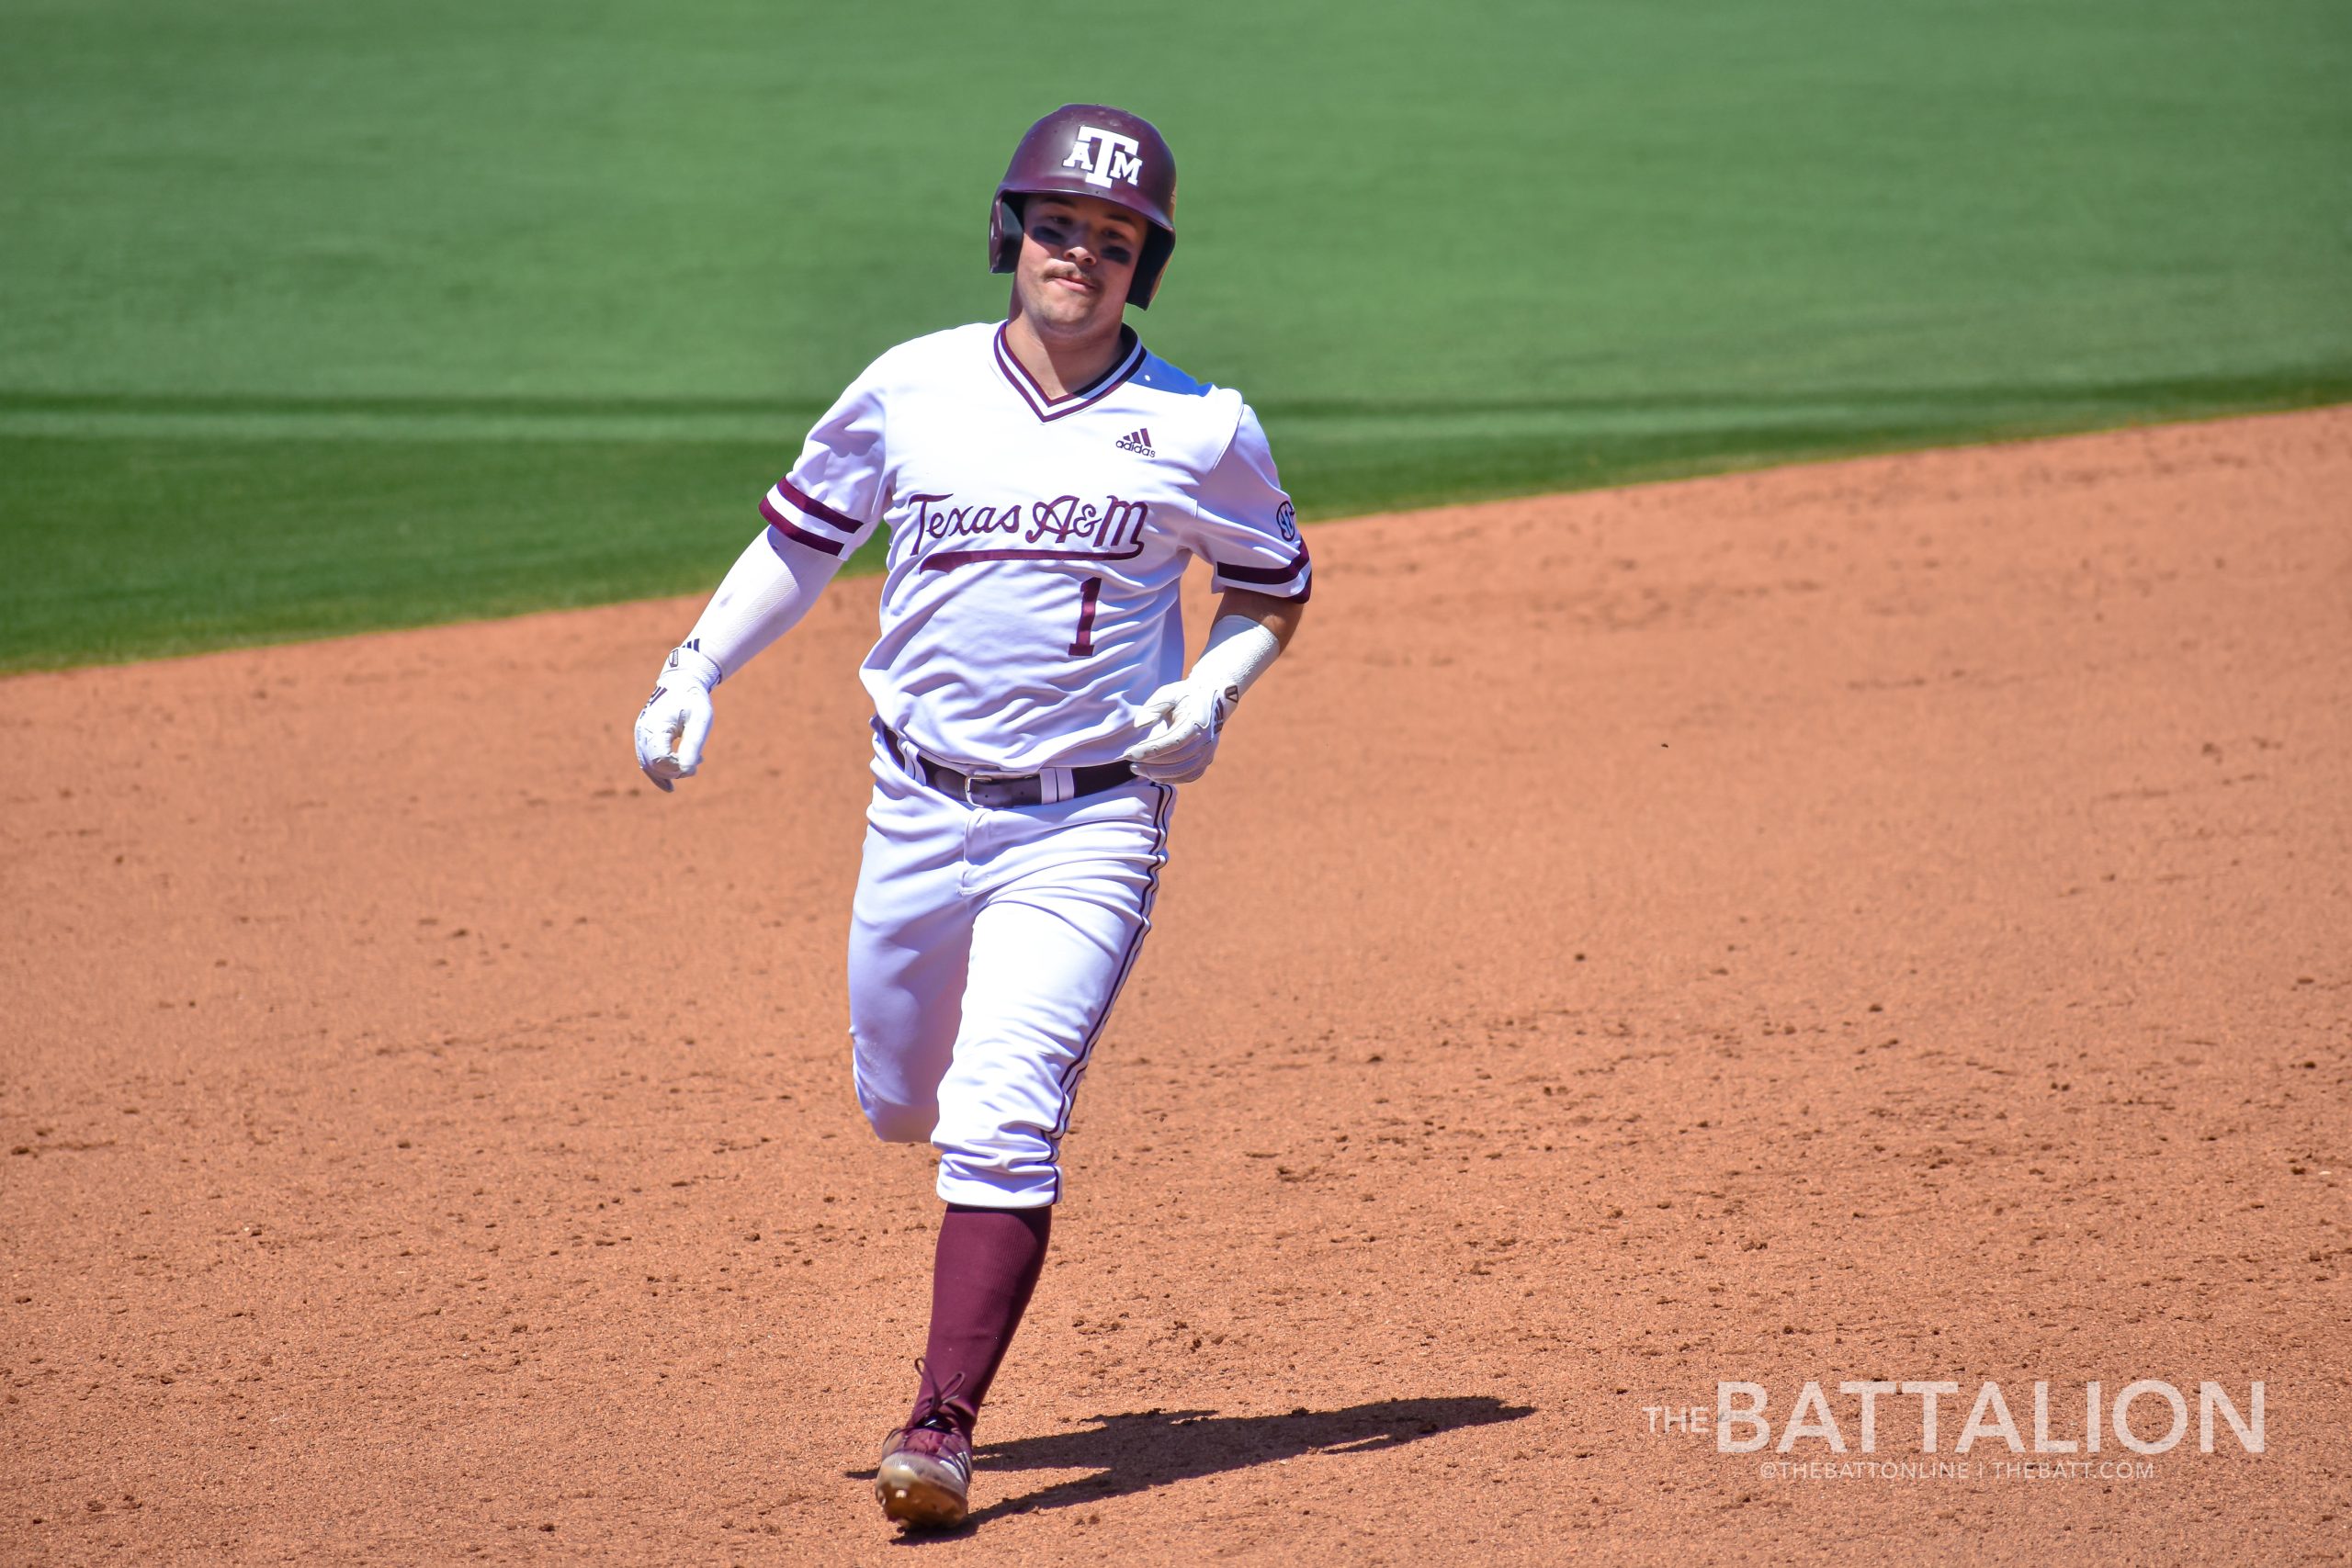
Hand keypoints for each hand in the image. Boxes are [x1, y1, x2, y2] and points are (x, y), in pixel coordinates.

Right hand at [633, 645, 720, 791]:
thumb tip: (686, 770)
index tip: (699, 761)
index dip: (677, 766)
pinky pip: (646, 760)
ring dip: (669, 772)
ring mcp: (640, 734)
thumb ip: (693, 745)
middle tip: (697, 764)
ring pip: (648, 765)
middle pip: (653, 764)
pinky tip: (670, 785)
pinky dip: (658, 772)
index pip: (660, 758)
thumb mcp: (700, 720)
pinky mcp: (643, 737)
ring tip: (691, 768)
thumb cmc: (693, 700)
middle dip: (675, 771)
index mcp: (655, 725)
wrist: (681, 683)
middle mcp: (642, 731)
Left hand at [1121, 678, 1236, 784]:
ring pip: (1182, 771)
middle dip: (1150, 763)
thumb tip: (1139, 725)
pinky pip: (1188, 776)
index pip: (1172, 741)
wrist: (1213, 699)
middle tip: (1130, 761)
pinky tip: (1152, 774)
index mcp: (1196, 722)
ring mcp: (1208, 752)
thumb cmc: (1186, 696)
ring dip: (1157, 773)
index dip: (1150, 750)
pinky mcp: (1206, 761)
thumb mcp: (1169, 693)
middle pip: (1177, 759)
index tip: (1129, 753)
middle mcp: (1206, 740)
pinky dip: (1170, 778)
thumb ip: (1154, 707)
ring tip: (1137, 768)